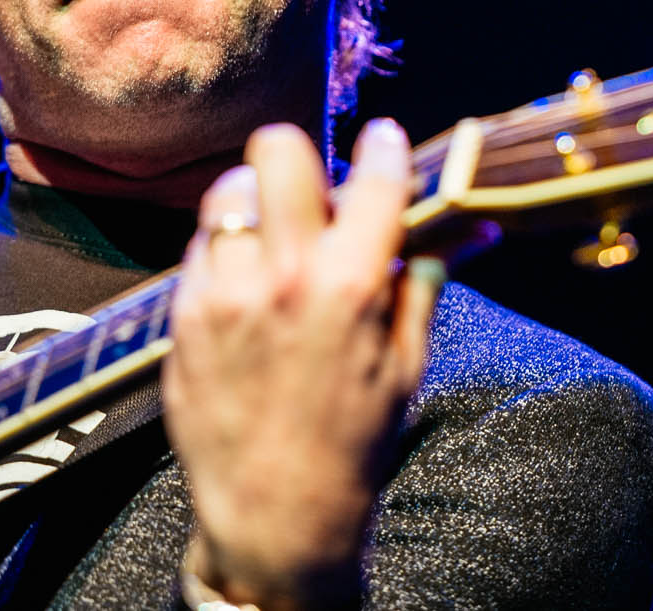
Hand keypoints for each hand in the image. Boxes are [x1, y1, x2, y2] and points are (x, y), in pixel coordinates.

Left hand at [163, 119, 443, 610]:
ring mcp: (225, 293)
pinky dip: (226, 250)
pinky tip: (247, 284)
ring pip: (230, 190)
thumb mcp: (404, 361)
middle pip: (277, 150)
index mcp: (350, 289)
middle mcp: (283, 278)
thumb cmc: (352, 440)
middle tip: (312, 190)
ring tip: (274, 239)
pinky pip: (201, 245)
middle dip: (300, 157)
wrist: (275, 512)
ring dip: (257, 203)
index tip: (382, 139)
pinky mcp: (184, 313)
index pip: (371, 179)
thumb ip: (424, 280)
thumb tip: (468, 226)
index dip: (383, 148)